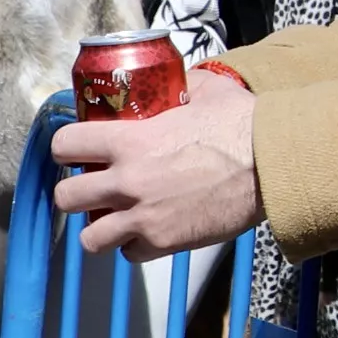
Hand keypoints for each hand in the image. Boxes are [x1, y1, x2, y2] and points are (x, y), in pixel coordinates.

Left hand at [52, 70, 265, 254]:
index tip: (79, 151)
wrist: (272, 164)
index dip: (69, 148)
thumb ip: (179, 87)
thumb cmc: (242, 124)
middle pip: (66, 197)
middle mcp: (127, 181)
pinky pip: (129, 254)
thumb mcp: (205, 90)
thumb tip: (175, 82)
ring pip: (89, 239)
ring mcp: (143, 216)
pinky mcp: (164, 242)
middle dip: (76, 192)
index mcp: (129, 140)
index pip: (65, 145)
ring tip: (116, 218)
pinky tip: (149, 231)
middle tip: (95, 187)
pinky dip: (134, 245)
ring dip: (99, 228)